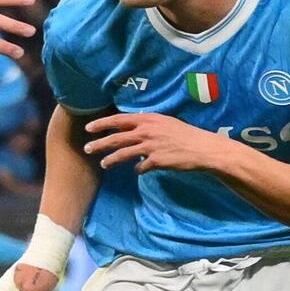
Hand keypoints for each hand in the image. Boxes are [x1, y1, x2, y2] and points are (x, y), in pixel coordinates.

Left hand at [82, 113, 231, 172]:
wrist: (202, 147)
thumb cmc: (185, 134)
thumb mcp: (165, 123)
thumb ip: (148, 125)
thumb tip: (135, 130)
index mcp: (148, 119)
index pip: (119, 120)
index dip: (102, 123)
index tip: (89, 128)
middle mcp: (146, 131)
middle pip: (116, 138)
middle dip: (99, 143)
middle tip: (87, 149)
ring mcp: (151, 146)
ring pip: (124, 153)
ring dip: (111, 159)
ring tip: (103, 164)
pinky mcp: (156, 161)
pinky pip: (141, 167)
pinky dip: (138, 170)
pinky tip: (137, 171)